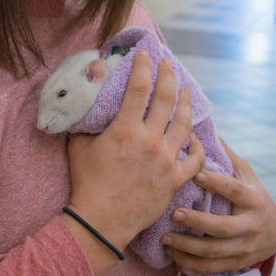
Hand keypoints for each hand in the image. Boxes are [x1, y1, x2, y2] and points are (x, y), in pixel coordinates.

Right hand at [65, 51, 204, 254]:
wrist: (101, 220)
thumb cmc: (86, 182)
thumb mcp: (78, 145)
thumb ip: (84, 122)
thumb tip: (83, 101)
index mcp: (125, 129)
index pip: (139, 87)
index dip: (143, 66)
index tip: (144, 54)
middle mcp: (150, 140)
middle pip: (166, 98)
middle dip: (168, 75)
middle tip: (167, 64)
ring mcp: (166, 160)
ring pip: (184, 123)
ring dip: (186, 103)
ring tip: (186, 91)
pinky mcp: (175, 179)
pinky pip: (195, 158)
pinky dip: (197, 145)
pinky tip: (194, 136)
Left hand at [162, 138, 275, 274]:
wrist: (275, 231)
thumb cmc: (250, 194)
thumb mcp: (244, 174)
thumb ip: (224, 156)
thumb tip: (198, 129)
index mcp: (252, 199)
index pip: (233, 190)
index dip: (216, 183)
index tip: (195, 174)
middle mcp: (251, 225)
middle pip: (222, 227)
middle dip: (196, 222)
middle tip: (173, 213)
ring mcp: (245, 248)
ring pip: (214, 252)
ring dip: (187, 247)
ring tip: (165, 238)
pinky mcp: (236, 263)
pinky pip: (211, 268)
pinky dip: (190, 264)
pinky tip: (172, 255)